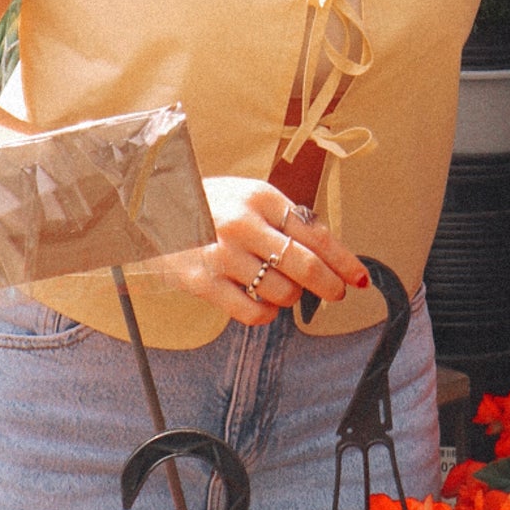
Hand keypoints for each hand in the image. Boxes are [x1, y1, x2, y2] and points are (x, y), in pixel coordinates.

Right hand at [185, 177, 369, 325]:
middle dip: (329, 285)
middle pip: (305, 266)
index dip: (344, 261)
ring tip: (284, 290)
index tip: (359, 278)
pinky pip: (253, 312)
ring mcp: (222, 254)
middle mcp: (243, 224)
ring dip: (292, 298)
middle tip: (336, 293)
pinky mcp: (203, 282)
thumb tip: (326, 250)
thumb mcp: (247, 196)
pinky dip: (268, 314)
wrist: (150, 209)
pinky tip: (265, 304)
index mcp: (260, 197)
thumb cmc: (209, 203)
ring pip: (281, 292)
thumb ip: (284, 218)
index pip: (315, 234)